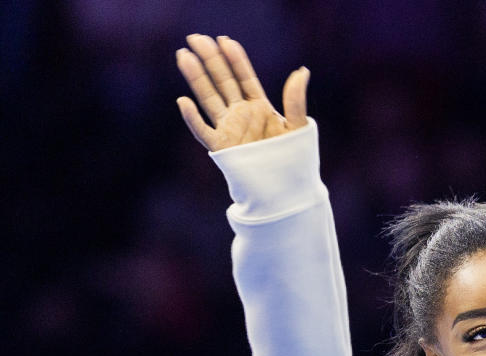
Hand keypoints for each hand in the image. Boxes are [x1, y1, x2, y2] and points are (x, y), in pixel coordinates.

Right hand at [176, 34, 307, 150]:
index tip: (225, 40)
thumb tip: (302, 71)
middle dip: (210, 60)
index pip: (244, 77)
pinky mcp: (221, 148)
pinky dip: (192, 118)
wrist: (285, 189)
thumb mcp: (297, 127)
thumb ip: (295, 101)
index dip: (235, 59)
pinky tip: (183, 101)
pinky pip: (203, 131)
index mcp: (259, 107)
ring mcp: (229, 129)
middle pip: (222, 82)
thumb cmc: (293, 158)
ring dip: (196, 78)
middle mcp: (241, 114)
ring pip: (209, 99)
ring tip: (184, 55)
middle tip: (196, 38)